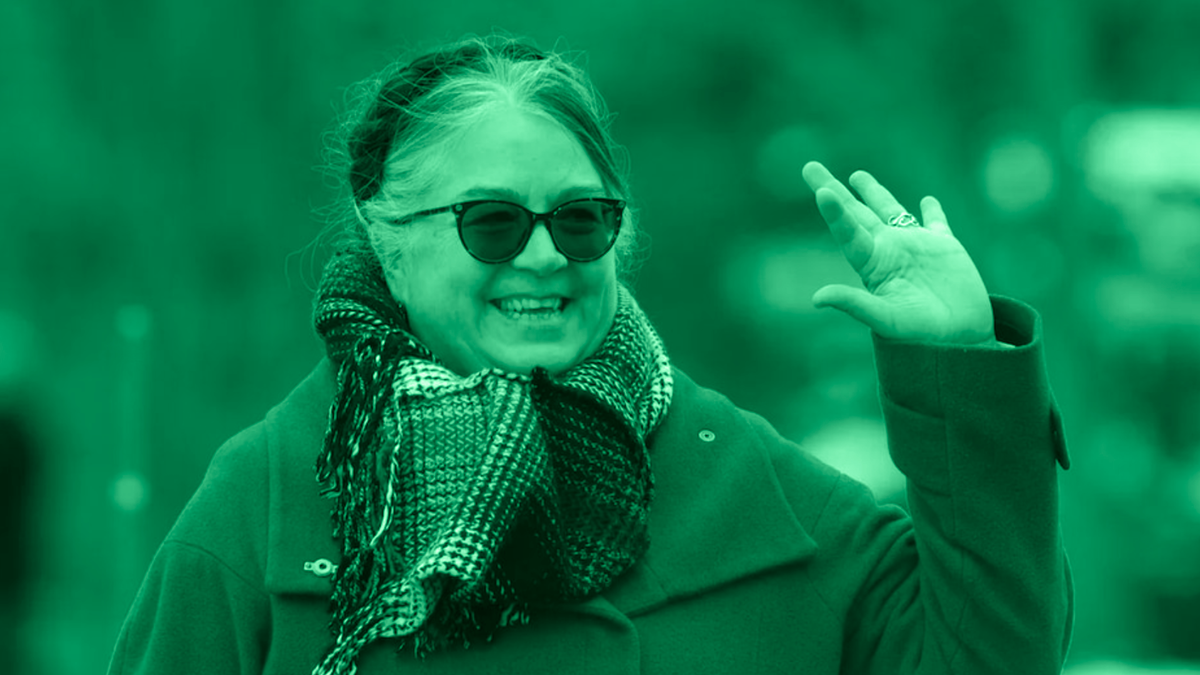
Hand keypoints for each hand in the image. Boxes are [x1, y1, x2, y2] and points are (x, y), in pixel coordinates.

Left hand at [801, 161, 994, 344]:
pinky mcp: (946, 249)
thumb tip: (816, 298)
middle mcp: (889, 251)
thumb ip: (855, 304)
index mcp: (874, 265)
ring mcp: (916, 248)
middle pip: (856, 213)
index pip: (848, 232)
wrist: (961, 343)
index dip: (834, 212)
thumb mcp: (886, 320)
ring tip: (856, 176)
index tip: (819, 190)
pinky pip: (936, 223)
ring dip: (874, 193)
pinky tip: (926, 200)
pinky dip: (932, 211)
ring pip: (891, 211)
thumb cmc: (921, 336)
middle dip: (834, 190)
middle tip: (809, 167)